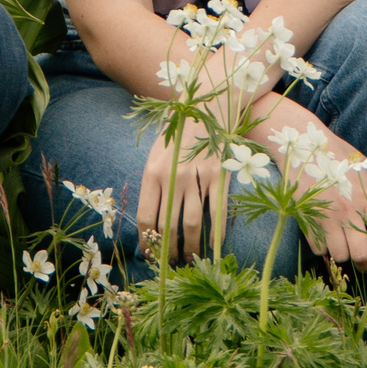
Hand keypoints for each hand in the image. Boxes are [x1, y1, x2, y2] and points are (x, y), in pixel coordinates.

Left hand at [136, 119, 224, 264]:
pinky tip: (214, 246)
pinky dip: (216, 234)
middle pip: (168, 226)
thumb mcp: (157, 152)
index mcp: (153, 172)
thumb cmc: (178, 129)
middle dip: (166, 250)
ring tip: (188, 259)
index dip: (147, 241)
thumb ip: (153, 182)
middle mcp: (174, 177)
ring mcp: (198, 178)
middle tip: (169, 263)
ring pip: (191, 224)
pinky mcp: (219, 176)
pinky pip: (217, 212)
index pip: (146, 217)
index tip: (149, 254)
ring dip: (189, 247)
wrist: (206, 104)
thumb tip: (150, 219)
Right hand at [270, 109, 366, 287]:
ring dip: (342, 254)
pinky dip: (322, 247)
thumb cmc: (340, 156)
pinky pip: (318, 249)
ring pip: (340, 256)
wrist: (306, 145)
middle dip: (365, 265)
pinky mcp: (308, 219)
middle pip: (361, 258)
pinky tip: (324, 233)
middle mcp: (351, 213)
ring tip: (342, 241)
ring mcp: (328, 217)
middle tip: (364, 260)